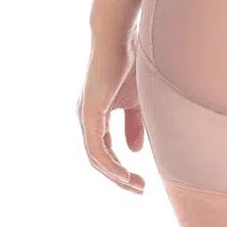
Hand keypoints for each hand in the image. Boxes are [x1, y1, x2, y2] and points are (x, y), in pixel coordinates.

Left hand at [77, 30, 145, 192]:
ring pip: (96, 158)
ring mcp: (85, 117)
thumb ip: (134, 125)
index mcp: (97, 115)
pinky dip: (110, 164)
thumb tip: (135, 151)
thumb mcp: (138, 100)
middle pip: (99, 159)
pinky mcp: (89, 114)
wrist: (119, 37)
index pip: (106, 150)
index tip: (140, 179)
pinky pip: (96, 149)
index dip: (122, 167)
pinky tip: (124, 174)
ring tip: (135, 186)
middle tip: (139, 188)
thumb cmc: (130, 63)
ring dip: (116, 176)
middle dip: (120, 177)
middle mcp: (87, 119)